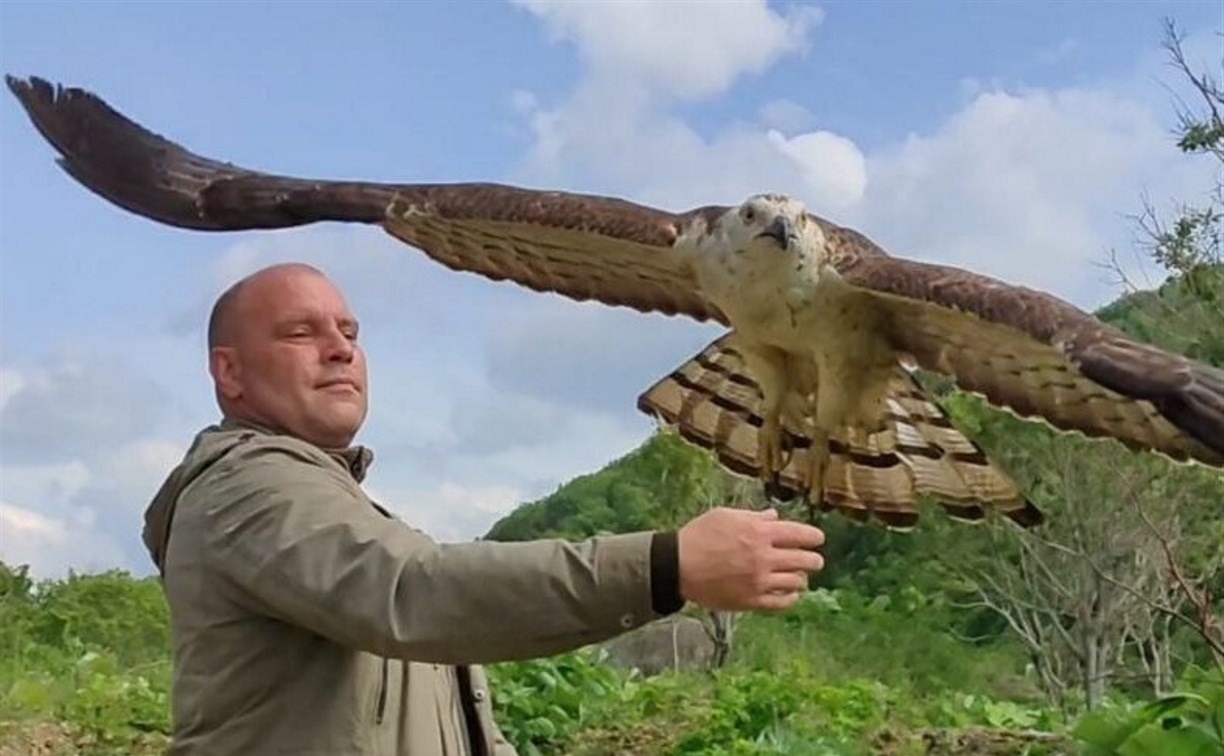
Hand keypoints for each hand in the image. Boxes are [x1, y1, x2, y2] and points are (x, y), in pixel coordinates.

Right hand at [677, 506, 823, 610]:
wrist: (678, 566)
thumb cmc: (699, 536)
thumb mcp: (725, 516)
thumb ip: (754, 517)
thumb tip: (774, 517)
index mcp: (759, 532)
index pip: (800, 534)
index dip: (814, 537)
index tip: (818, 539)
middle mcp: (764, 557)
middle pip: (806, 560)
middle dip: (814, 559)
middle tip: (814, 560)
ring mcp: (759, 581)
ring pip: (797, 582)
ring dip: (801, 578)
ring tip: (798, 577)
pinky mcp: (752, 600)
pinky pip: (782, 602)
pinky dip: (791, 597)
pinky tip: (789, 594)